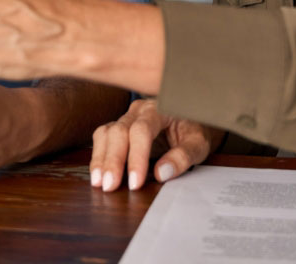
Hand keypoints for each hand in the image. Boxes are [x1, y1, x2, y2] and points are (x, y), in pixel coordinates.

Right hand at [89, 98, 223, 191]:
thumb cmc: (194, 131)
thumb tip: (161, 173)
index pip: (142, 130)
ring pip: (106, 133)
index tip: (135, 183)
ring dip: (101, 159)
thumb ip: (183, 156)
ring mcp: (127, 118)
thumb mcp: (198, 144)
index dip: (136, 157)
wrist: (191, 120)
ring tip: (98, 182)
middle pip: (119, 131)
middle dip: (113, 160)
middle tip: (109, 186)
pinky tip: (98, 174)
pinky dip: (98, 156)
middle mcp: (139, 110)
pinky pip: (103, 138)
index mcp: (159, 109)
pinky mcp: (119, 128)